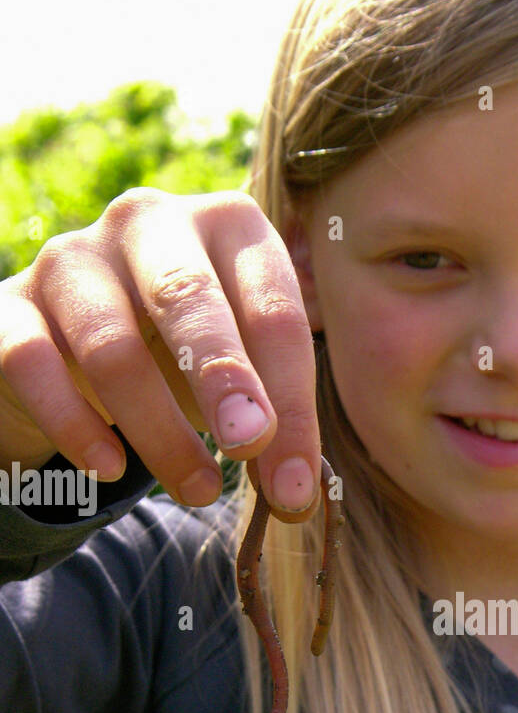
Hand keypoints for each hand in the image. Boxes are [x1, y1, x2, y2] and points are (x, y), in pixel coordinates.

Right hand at [0, 187, 321, 519]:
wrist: (78, 343)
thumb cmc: (182, 353)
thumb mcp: (240, 371)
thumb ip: (273, 418)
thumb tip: (294, 491)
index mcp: (229, 225)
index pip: (273, 312)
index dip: (291, 402)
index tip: (295, 484)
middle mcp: (149, 222)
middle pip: (189, 297)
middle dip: (225, 380)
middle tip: (250, 448)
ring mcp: (72, 258)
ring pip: (111, 346)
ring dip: (160, 431)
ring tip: (197, 490)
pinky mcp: (12, 306)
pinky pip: (33, 365)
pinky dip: (74, 425)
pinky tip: (109, 467)